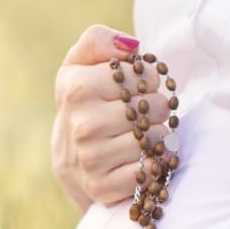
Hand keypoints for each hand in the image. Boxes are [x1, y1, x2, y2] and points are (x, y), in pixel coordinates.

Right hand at [51, 25, 174, 210]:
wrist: (71, 162)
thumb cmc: (84, 105)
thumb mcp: (80, 66)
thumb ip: (98, 41)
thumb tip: (130, 45)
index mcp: (76, 87)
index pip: (142, 74)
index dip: (149, 79)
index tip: (139, 87)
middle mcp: (82, 124)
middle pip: (155, 106)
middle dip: (158, 109)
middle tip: (143, 114)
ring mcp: (91, 158)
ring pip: (157, 139)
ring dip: (158, 138)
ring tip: (142, 137)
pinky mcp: (102, 187)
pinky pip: (150, 171)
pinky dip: (153, 166)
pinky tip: (141, 161)